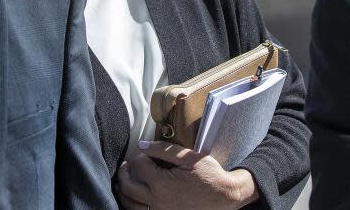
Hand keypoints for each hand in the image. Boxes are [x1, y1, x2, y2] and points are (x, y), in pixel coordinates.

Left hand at [114, 141, 258, 209]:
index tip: (148, 155)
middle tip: (126, 166)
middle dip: (124, 173)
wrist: (226, 196)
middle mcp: (158, 201)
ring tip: (127, 180)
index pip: (138, 166)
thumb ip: (162, 149)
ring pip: (131, 205)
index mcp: (161, 184)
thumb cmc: (209, 175)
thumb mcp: (187, 157)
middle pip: (127, 187)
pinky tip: (137, 196)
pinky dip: (135, 204)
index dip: (141, 156)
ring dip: (125, 191)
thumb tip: (140, 144)